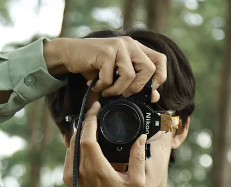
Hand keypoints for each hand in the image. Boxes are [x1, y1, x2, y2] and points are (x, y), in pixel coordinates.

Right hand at [43, 36, 166, 101]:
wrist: (70, 54)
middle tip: (124, 94)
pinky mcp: (106, 52)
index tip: (148, 91)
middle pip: (149, 69)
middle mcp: (130, 44)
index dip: (159, 77)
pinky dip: (102, 86)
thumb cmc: (94, 66)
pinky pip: (110, 77)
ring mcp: (118, 46)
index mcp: (136, 48)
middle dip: (138, 87)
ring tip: (106, 91)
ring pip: (130, 75)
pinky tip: (94, 85)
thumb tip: (155, 97)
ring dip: (117, 90)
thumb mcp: (117, 75)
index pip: (161, 60)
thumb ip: (135, 83)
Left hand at [63, 101, 146, 186]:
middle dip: (86, 123)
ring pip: (71, 146)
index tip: (95, 108)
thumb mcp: (137, 181)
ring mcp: (71, 175)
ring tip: (91, 125)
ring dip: (80, 134)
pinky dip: (75, 146)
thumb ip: (139, 158)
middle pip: (78, 138)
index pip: (87, 137)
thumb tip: (140, 137)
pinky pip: (69, 156)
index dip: (90, 120)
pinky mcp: (67, 179)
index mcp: (96, 168)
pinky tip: (84, 141)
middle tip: (95, 113)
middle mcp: (80, 170)